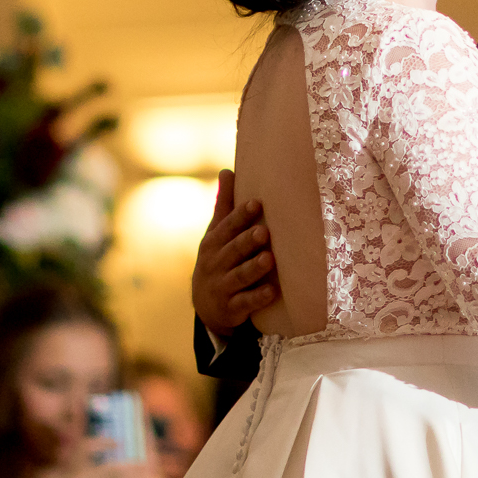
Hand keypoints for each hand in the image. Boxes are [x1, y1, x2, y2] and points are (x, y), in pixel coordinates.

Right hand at [191, 170, 279, 336]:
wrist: (206, 304)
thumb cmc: (217, 259)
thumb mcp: (215, 234)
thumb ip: (224, 205)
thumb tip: (227, 170)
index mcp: (213, 242)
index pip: (227, 226)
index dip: (241, 216)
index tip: (256, 203)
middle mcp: (215, 263)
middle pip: (233, 251)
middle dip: (247, 241)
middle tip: (264, 231)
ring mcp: (223, 286)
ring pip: (239, 276)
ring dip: (254, 268)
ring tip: (269, 259)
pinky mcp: (232, 308)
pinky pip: (245, 303)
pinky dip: (258, 297)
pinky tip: (272, 291)